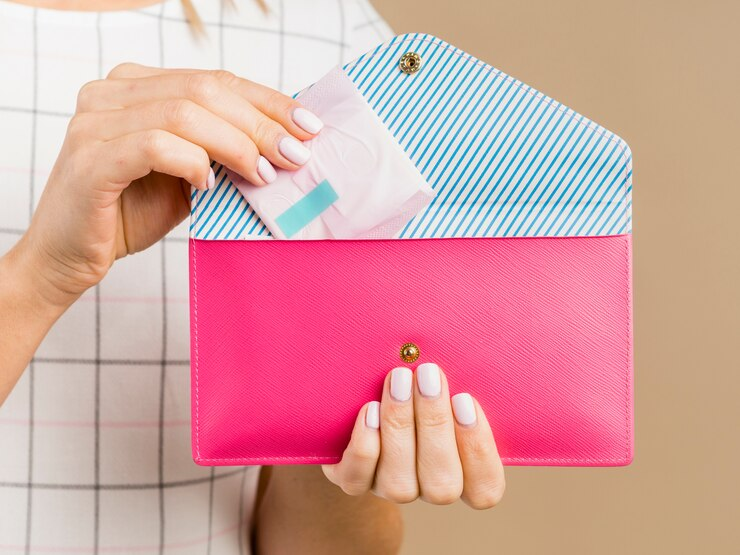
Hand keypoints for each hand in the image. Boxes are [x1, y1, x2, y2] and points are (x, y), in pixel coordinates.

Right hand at [19, 63, 322, 307]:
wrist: (70, 256)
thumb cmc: (130, 214)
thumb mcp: (188, 176)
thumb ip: (221, 153)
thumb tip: (284, 146)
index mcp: (137, 86)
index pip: (215, 80)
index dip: (267, 101)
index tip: (308, 126)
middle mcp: (112, 93)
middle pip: (205, 90)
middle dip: (261, 124)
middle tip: (296, 155)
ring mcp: (96, 122)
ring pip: (184, 112)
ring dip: (236, 145)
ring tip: (263, 175)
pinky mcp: (90, 158)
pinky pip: (155, 145)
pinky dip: (191, 162)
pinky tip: (207, 185)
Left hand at [322, 363, 505, 508]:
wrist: (360, 400)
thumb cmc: (419, 384)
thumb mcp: (443, 384)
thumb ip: (460, 380)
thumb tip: (470, 346)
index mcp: (463, 472)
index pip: (485, 489)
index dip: (479, 450)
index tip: (465, 399)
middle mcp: (428, 487)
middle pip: (442, 485)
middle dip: (435, 424)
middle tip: (428, 374)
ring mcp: (388, 487)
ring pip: (399, 482)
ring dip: (399, 426)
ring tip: (398, 379)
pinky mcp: (352, 480)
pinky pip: (356, 478)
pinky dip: (365, 446)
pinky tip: (369, 409)